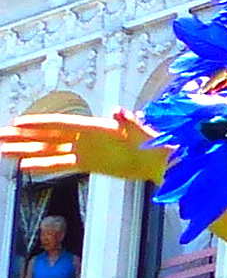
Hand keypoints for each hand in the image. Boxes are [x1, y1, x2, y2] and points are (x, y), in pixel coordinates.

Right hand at [0, 110, 164, 181]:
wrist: (160, 158)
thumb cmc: (154, 141)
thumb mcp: (142, 132)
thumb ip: (130, 122)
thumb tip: (119, 110)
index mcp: (95, 127)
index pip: (61, 124)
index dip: (39, 124)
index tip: (18, 123)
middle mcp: (85, 137)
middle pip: (48, 136)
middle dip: (23, 137)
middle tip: (0, 136)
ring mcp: (85, 150)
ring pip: (49, 150)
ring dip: (26, 151)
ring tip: (3, 150)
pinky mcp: (88, 163)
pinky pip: (60, 164)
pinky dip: (42, 165)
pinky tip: (24, 167)